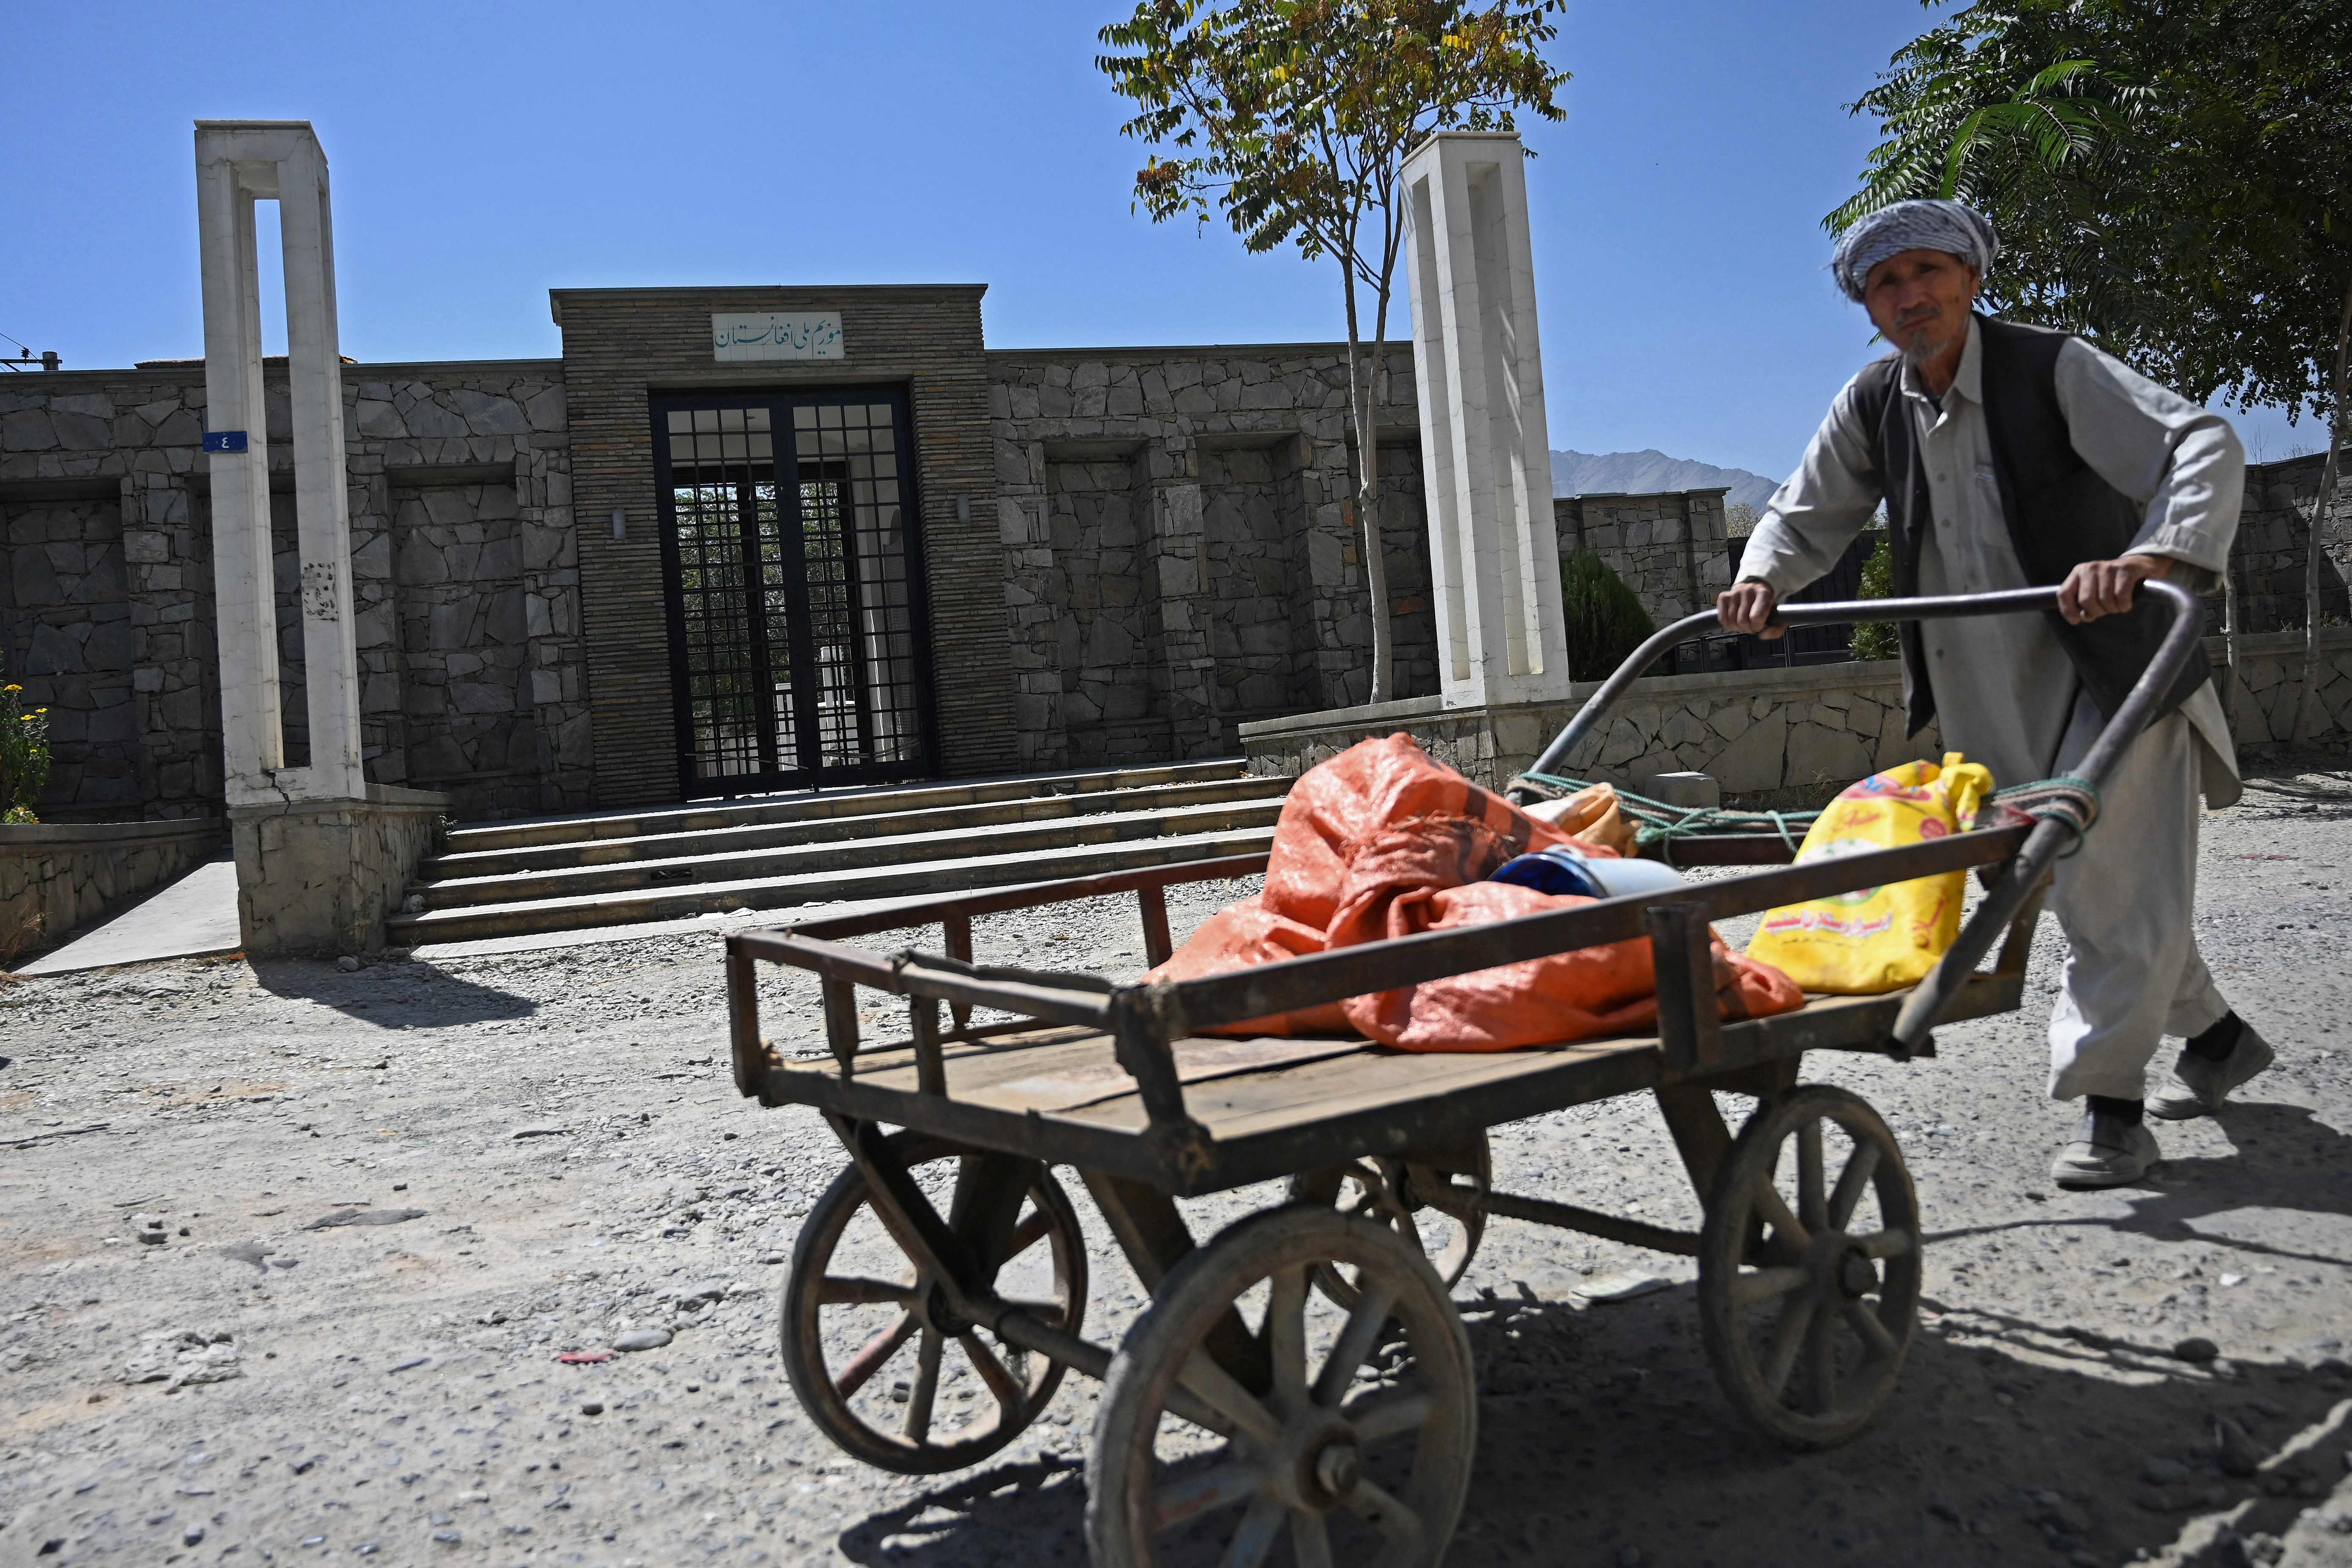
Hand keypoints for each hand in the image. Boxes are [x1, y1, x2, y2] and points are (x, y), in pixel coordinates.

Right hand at [1717, 578, 1782, 638]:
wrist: (1755, 591)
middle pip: (1742, 621)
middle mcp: (1748, 591)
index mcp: (1763, 593)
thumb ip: (1776, 629)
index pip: (1756, 617)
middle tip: (1752, 626)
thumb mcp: (1777, 617)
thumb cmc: (1765, 605)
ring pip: (1731, 621)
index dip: (1757, 626)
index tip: (1760, 625)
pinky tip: (1735, 621)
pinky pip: (1722, 618)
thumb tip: (1763, 635)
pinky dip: (1728, 624)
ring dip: (1738, 627)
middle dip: (1747, 628)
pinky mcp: (1724, 596)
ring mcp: (1734, 593)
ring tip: (1744, 623)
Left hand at [2057, 553, 2171, 623]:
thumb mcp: (2094, 590)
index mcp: (2078, 572)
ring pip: (2105, 600)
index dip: (2068, 611)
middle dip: (2096, 612)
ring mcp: (2108, 567)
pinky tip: (2126, 604)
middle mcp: (2091, 568)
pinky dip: (2124, 606)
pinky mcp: (2126, 569)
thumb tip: (2084, 616)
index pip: (2064, 593)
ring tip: (2117, 606)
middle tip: (2105, 610)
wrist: (2140, 566)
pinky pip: (2121, 596)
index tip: (2076, 621)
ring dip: (2112, 609)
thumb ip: (2084, 603)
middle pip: (2086, 601)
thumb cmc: (2113, 584)